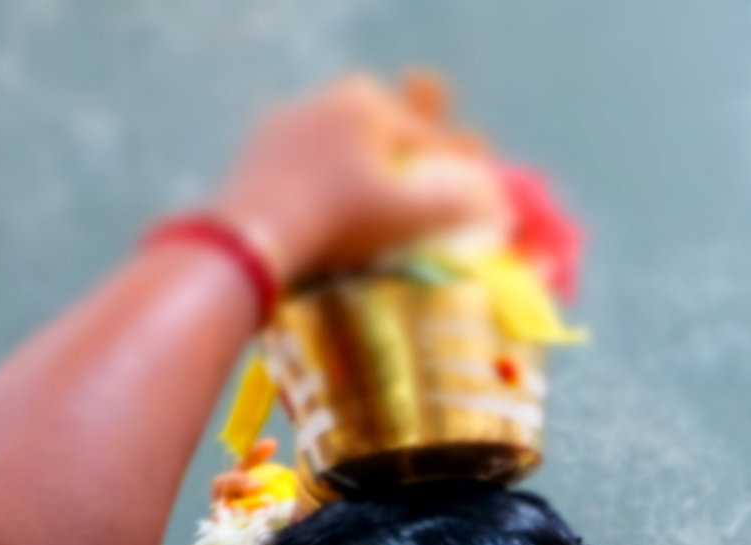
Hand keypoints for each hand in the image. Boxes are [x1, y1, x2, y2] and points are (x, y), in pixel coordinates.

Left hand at [208, 73, 505, 283]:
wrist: (254, 235)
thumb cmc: (341, 221)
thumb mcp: (411, 217)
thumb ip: (458, 206)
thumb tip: (496, 203)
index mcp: (367, 107)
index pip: (423, 133)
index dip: (453, 154)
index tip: (473, 170)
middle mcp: (325, 103)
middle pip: (377, 116)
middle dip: (401, 134)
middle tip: (416, 160)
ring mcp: (285, 124)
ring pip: (337, 133)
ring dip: (358, 153)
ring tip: (372, 181)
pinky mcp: (256, 150)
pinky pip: (303, 155)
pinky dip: (322, 170)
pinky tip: (326, 196)